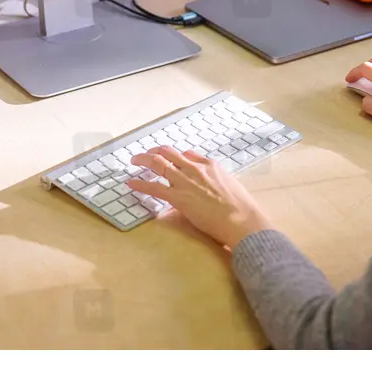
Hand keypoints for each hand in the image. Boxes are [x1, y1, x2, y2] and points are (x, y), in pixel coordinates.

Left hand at [127, 147, 273, 248]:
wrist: (240, 219)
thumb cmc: (240, 206)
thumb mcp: (230, 183)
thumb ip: (217, 178)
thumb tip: (209, 179)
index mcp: (209, 164)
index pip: (187, 154)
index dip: (175, 155)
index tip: (168, 157)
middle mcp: (194, 168)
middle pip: (169, 153)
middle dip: (154, 151)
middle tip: (145, 154)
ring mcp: (185, 182)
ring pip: (158, 164)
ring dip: (143, 160)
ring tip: (134, 160)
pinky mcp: (178, 197)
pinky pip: (154, 188)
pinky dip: (140, 184)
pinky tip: (131, 183)